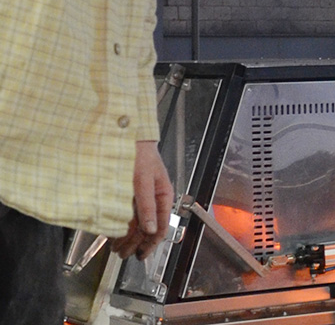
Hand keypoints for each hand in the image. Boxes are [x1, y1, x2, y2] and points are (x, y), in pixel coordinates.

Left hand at [110, 140, 173, 260]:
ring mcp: (140, 198)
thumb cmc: (140, 155)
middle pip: (147, 227)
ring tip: (116, 247)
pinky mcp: (128, 196)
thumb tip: (150, 228)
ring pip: (136, 224)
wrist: (125, 138)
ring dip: (127, 237)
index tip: (141, 254)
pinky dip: (120, 227)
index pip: (161, 224)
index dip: (152, 242)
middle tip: (122, 254)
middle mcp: (152, 199)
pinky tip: (113, 234)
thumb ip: (146, 205)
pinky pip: (126, 216)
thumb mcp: (143, 180)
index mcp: (163, 195)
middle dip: (135, 243)